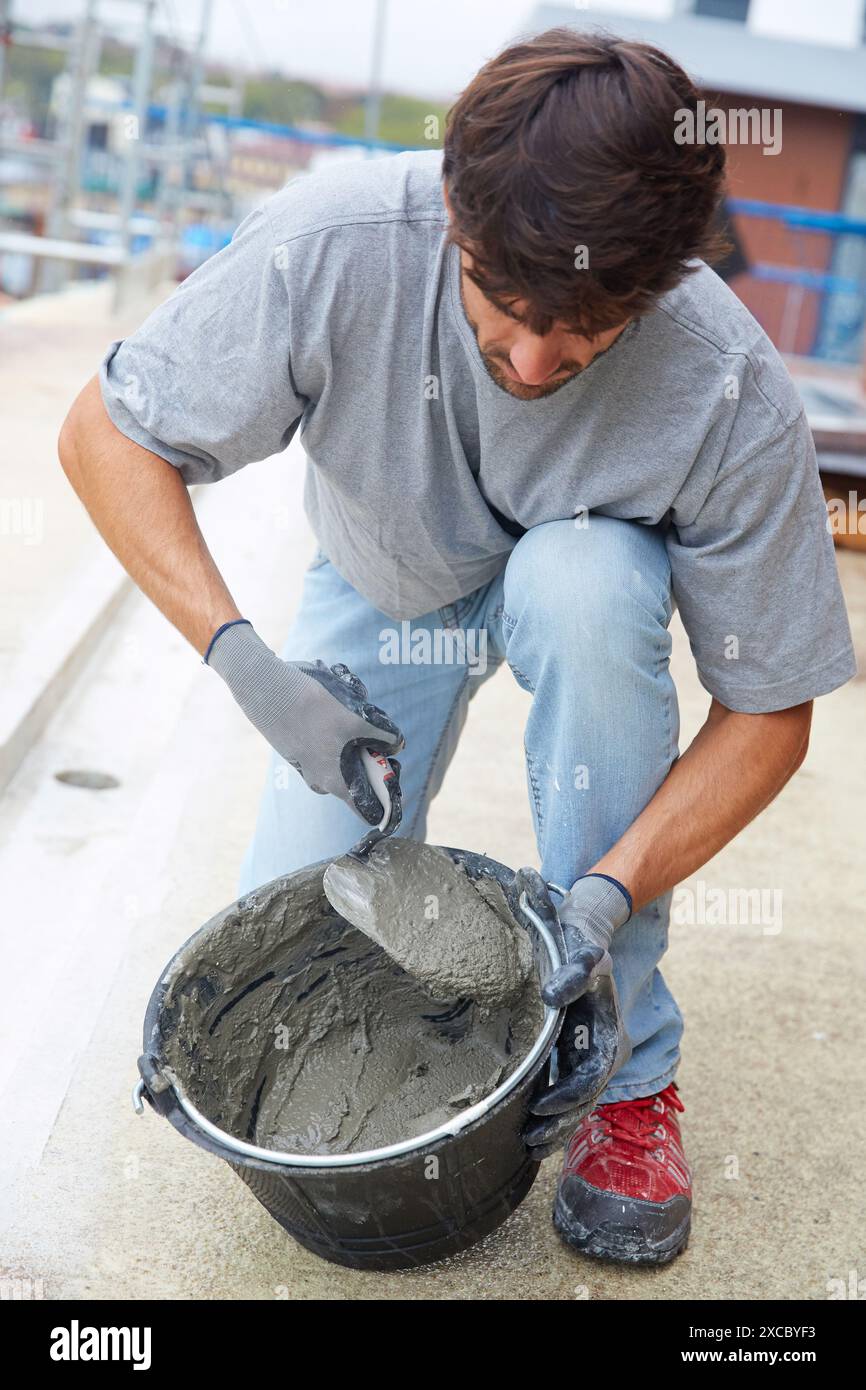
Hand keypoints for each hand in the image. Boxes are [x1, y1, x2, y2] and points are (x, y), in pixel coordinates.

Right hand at [206, 620, 403, 827]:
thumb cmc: (314, 709)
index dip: (388, 799)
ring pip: (344, 760)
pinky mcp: (300, 751)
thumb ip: (384, 735)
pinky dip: (338, 732)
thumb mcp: (358, 719)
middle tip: (378, 737)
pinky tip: (335, 707)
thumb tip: (397, 745)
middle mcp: (321, 781)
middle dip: (373, 757)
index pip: (369, 810)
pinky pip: (328, 747)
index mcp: (338, 783)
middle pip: (360, 780)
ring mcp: (308, 767)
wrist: (269, 690)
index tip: (396, 776)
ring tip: (355, 714)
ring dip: (356, 740)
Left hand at [519, 870, 632, 1159]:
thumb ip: (571, 972)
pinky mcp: (579, 1053)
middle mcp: (607, 1050)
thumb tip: (553, 996)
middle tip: (528, 1143)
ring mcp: (594, 1054)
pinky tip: (534, 1126)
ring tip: (529, 1146)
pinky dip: (556, 1110)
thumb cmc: (582, 942)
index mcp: (610, 1034)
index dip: (566, 1099)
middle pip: (586, 1100)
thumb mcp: (581, 951)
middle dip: (559, 1124)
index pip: (590, 1080)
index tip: (537, 1109)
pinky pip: (571, 1089)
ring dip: (557, 1126)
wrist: (588, 933)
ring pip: (579, 1101)